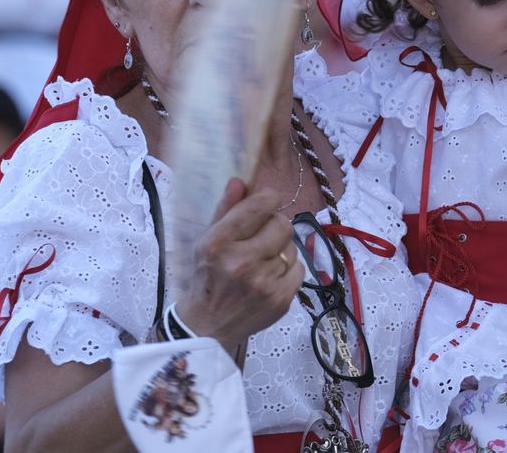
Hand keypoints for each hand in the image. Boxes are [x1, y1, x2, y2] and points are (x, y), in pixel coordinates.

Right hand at [178, 178, 304, 350]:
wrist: (208, 325)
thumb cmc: (207, 276)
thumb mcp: (207, 240)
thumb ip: (225, 209)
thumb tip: (240, 181)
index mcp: (219, 243)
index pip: (260, 205)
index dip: (269, 199)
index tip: (267, 202)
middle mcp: (242, 262)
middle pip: (282, 224)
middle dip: (274, 226)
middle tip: (262, 236)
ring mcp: (264, 283)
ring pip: (291, 246)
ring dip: (281, 249)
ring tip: (263, 260)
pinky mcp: (281, 299)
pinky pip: (299, 268)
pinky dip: (288, 268)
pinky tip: (271, 275)